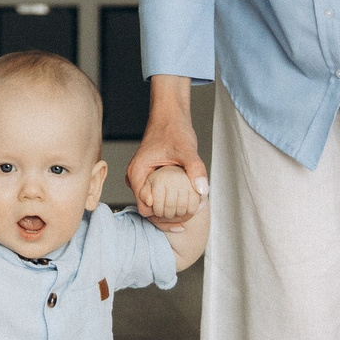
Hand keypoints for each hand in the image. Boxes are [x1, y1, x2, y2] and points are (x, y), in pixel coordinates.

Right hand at [127, 77, 207, 230]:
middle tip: (186, 223)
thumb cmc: (174, 129)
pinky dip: (168, 203)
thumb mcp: (187, 149)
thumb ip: (195, 169)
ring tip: (187, 216)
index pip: (145, 208)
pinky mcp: (149, 178)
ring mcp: (141, 179)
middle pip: (147, 210)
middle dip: (165, 218)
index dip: (161, 217)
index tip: (180, 220)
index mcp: (137, 173)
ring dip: (167, 212)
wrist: (170, 116)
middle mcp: (136, 178)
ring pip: (151, 205)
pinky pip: (155, 196)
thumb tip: (203, 191)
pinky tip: (185, 206)